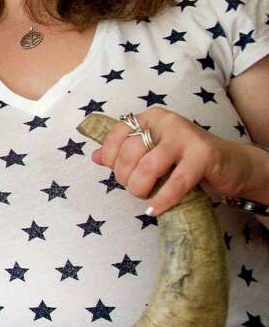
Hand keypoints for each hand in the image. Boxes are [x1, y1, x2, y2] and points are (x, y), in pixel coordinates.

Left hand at [91, 107, 262, 215]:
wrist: (231, 164)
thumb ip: (124, 152)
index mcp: (150, 117)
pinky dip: (162, 200)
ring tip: (145, 197)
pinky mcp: (203, 155)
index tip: (118, 173)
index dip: (110, 158)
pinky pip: (175, 183)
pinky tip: (154, 209)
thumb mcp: (153, 152)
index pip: (116, 135)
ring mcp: (186, 136)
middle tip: (135, 188)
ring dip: (141, 188)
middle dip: (125, 177)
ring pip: (148, 168)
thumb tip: (95, 157)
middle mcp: (166, 121)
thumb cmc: (185, 159)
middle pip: (129, 153)